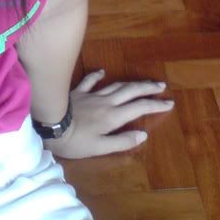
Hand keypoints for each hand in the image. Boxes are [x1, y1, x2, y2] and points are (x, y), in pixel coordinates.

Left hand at [44, 70, 174, 158]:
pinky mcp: (78, 92)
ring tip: (141, 82)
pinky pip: (90, 81)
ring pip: (116, 85)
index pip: (139, 108)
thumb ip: (122, 141)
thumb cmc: (75, 141)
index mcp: (113, 116)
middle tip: (161, 86)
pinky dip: (98, 75)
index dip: (155, 105)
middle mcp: (106, 102)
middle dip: (148, 88)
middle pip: (131, 91)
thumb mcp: (100, 147)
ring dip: (130, 83)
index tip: (169, 102)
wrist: (50, 125)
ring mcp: (92, 95)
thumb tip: (143, 134)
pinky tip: (103, 71)